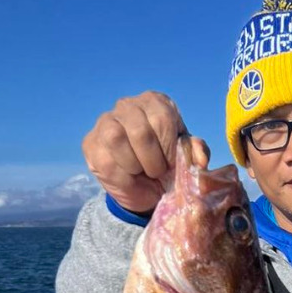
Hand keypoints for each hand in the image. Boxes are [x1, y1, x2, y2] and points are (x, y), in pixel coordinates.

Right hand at [82, 91, 210, 213]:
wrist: (147, 190)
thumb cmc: (169, 167)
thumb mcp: (188, 159)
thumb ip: (197, 153)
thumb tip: (200, 160)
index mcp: (155, 102)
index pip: (163, 118)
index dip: (169, 148)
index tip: (172, 162)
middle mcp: (128, 105)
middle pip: (140, 130)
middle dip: (153, 160)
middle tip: (158, 171)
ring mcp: (105, 121)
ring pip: (116, 138)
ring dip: (136, 165)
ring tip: (142, 172)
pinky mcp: (91, 143)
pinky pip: (105, 159)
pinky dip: (123, 176)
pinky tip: (129, 177)